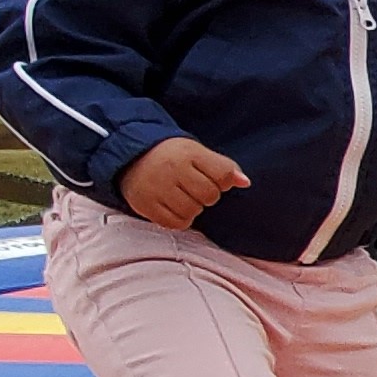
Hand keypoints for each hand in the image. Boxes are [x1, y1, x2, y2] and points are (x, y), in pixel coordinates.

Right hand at [119, 137, 248, 229]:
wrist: (131, 157)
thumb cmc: (172, 156)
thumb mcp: (198, 153)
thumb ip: (224, 167)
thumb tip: (245, 182)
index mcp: (189, 153)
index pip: (223, 175)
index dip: (223, 181)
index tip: (213, 178)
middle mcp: (171, 169)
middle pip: (209, 195)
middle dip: (207, 195)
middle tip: (193, 187)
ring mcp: (156, 188)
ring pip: (193, 211)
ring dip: (193, 208)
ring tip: (182, 196)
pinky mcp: (145, 204)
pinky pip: (175, 223)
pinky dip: (179, 219)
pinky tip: (174, 207)